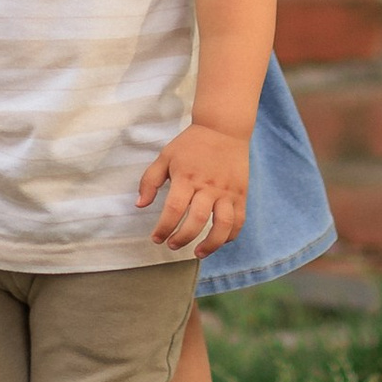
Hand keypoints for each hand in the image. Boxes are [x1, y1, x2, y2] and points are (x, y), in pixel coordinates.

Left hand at [139, 118, 251, 254]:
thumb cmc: (191, 144)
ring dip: (211, 244)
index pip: (174, 209)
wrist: (223, 128)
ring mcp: (227, 191)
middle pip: (197, 220)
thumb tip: (140, 205)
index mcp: (187, 176)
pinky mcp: (241, 194)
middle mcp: (208, 186)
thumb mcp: (166, 156)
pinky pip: (238, 221)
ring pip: (222, 225)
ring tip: (198, 253)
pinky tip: (219, 241)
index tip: (156, 238)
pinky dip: (230, 236)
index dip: (163, 228)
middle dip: (182, 238)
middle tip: (172, 245)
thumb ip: (150, 180)